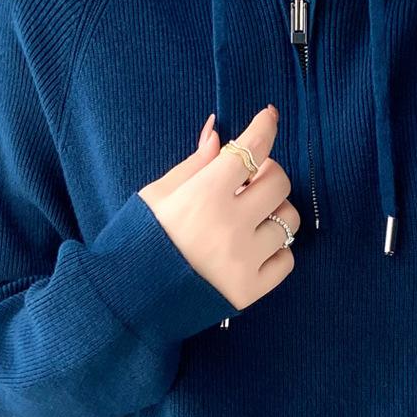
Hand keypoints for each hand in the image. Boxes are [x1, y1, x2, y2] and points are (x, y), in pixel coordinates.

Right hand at [138, 106, 299, 310]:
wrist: (128, 300)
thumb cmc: (139, 239)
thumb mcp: (156, 195)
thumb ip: (194, 164)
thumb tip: (219, 134)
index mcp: (204, 195)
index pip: (250, 150)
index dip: (264, 127)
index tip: (269, 116)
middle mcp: (230, 225)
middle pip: (279, 182)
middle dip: (268, 174)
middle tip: (249, 181)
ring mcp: (244, 259)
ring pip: (288, 220)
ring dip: (273, 212)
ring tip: (250, 219)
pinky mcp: (251, 290)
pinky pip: (286, 260)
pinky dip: (275, 251)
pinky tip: (252, 249)